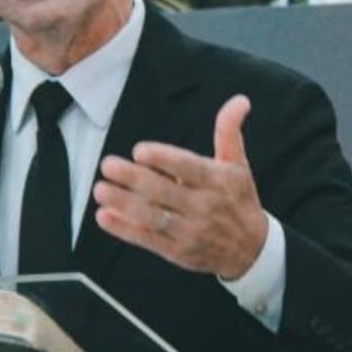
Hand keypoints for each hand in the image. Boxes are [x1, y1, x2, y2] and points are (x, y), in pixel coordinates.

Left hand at [93, 95, 267, 278]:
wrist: (251, 250)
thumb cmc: (238, 199)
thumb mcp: (238, 165)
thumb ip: (229, 131)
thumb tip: (240, 100)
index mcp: (217, 181)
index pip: (188, 168)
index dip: (164, 159)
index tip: (139, 151)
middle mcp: (204, 206)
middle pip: (164, 191)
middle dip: (133, 178)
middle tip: (107, 165)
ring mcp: (190, 231)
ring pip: (152, 216)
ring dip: (123, 203)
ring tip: (100, 189)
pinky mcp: (178, 251)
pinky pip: (148, 239)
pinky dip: (125, 229)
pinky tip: (104, 216)